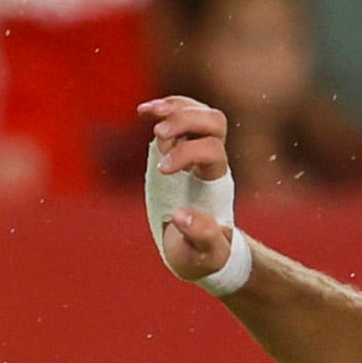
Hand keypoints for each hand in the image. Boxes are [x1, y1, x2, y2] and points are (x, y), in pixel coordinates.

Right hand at [140, 95, 237, 283]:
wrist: (201, 250)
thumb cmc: (205, 255)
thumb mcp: (205, 255)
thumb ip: (200, 236)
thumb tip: (180, 214)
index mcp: (217, 183)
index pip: (212, 151)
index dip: (188, 153)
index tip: (161, 171)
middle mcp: (212, 161)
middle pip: (214, 121)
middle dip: (185, 120)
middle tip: (158, 134)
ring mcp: (197, 150)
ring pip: (199, 112)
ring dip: (174, 107)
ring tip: (146, 111)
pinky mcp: (181, 148)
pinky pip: (182, 115)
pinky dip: (164, 107)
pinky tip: (143, 111)